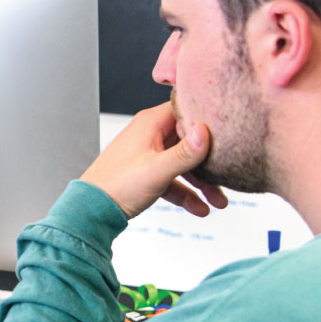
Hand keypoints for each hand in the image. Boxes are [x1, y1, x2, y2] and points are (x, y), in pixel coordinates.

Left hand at [80, 102, 228, 218]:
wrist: (91, 210)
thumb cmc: (117, 185)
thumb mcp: (158, 169)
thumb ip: (185, 153)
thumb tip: (206, 132)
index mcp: (150, 124)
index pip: (185, 111)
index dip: (207, 120)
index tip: (229, 130)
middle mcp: (149, 135)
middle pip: (188, 141)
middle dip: (209, 162)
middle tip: (228, 177)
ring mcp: (148, 155)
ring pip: (182, 164)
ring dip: (202, 183)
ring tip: (219, 202)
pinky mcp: (146, 174)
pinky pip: (172, 180)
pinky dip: (186, 193)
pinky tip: (199, 209)